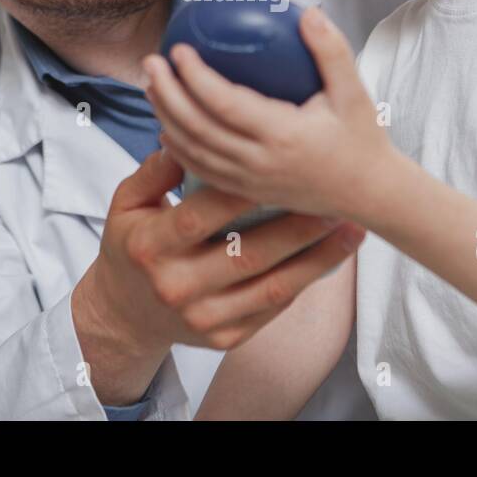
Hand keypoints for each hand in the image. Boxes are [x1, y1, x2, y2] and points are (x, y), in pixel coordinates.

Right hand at [72, 149, 364, 405]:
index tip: (279, 165)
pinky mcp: (226, 338)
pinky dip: (307, 280)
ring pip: (273, 287)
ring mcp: (204, 319)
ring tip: (351, 229)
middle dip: (298, 226)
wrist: (126, 314)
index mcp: (150, 248)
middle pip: (248, 254)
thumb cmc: (133, 245)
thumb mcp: (127, 203)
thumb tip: (184, 138)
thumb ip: (154, 170)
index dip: (240, 191)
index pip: (199, 216)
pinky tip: (333, 257)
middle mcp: (177, 287)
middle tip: (335, 198)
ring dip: (319, 258)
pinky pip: (275, 307)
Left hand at [144, 6, 395, 219]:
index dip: (194, 78)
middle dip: (167, 93)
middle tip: (151, 62)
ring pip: (193, 151)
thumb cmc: (362, 139)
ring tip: (152, 86)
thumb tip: (307, 12)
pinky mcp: (247, 192)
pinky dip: (178, 149)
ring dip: (166, 117)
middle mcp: (260, 162)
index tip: (178, 50)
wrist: (370, 194)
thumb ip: (331, 51)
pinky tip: (167, 126)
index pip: (224, 104)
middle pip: (197, 128)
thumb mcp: (354, 92)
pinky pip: (201, 171)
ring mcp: (250, 181)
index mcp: (283, 136)